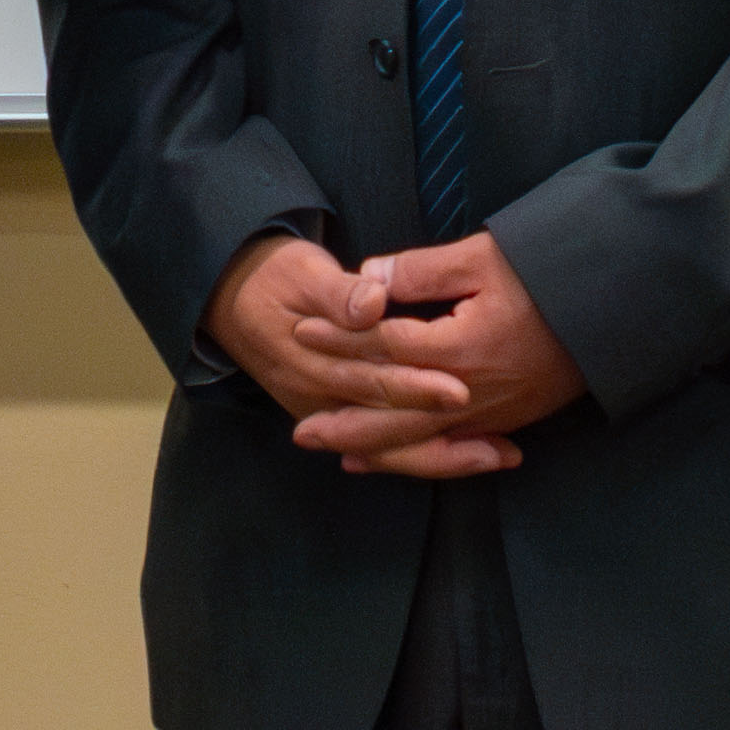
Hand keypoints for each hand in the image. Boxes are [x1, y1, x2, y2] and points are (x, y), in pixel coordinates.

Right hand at [203, 231, 473, 441]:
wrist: (230, 296)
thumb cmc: (274, 276)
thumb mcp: (302, 270)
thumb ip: (339, 291)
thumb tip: (372, 304)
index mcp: (312, 360)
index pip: (372, 376)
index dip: (416, 385)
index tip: (460, 388)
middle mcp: (318, 398)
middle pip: (386, 424)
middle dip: (446, 435)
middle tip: (498, 444)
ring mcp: (324, 413)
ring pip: (387, 448)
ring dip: (443, 456)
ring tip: (499, 457)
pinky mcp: (334, 416)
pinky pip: (382, 448)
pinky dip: (423, 456)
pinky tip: (466, 458)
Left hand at [279, 232, 590, 478]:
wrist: (616, 308)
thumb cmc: (548, 274)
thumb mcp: (482, 258)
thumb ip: (419, 272)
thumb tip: (366, 279)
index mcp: (460, 347)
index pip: (385, 347)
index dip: (342, 338)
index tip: (302, 330)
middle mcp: (472, 391)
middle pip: (395, 414)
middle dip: (346, 422)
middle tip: (300, 431)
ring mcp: (492, 412)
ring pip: (421, 440)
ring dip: (374, 448)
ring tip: (333, 451)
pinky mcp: (509, 419)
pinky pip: (451, 447)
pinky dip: (416, 455)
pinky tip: (389, 459)